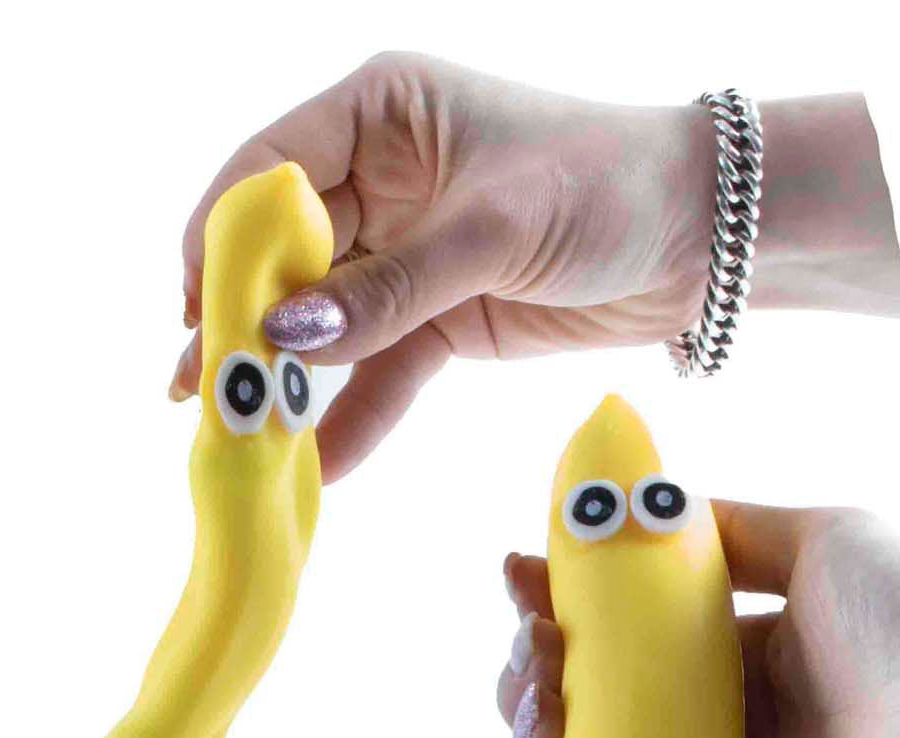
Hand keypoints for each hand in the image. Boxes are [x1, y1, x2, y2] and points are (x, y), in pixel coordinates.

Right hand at [173, 54, 899, 479]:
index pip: (267, 172)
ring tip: (242, 438)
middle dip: (247, 325)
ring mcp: (409, 251)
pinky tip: (321, 463)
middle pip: (287, 256)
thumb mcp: (490, 230)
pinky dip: (357, 413)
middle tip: (205, 397)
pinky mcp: (442, 315)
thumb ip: (389, 289)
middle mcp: (380, 177)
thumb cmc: (607, 186)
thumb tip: (285, 333)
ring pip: (330, 321)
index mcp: (378, 112)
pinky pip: (384, 369)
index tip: (195, 313)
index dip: (222, 241)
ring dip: (291, 378)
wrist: (704, 239)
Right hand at [498, 502, 899, 737]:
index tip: (519, 582)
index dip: (553, 620)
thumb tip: (640, 505)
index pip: (613, 659)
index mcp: (733, 679)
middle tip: (534, 652)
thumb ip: (728, 527)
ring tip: (534, 720)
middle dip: (527, 688)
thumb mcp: (823, 539)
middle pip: (580, 735)